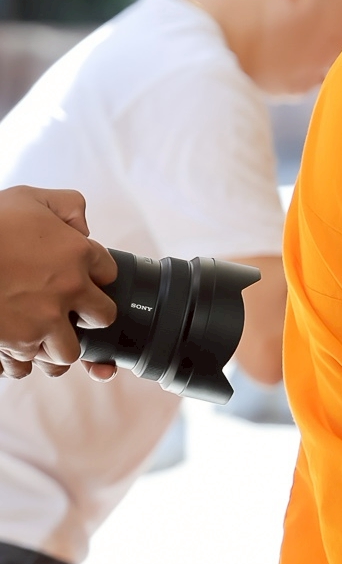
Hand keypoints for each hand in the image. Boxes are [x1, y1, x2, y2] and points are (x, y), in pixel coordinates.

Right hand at [0, 187, 118, 379]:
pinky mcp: (14, 344)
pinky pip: (26, 366)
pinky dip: (19, 361)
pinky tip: (10, 346)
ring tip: (39, 334)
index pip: (108, 273)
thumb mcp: (27, 197)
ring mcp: (42, 321)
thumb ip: (67, 205)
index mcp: (77, 254)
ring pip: (67, 351)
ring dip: (55, 344)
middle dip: (87, 316)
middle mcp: (67, 291)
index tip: (79, 276)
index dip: (94, 275)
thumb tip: (83, 228)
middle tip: (66, 310)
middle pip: (102, 317)